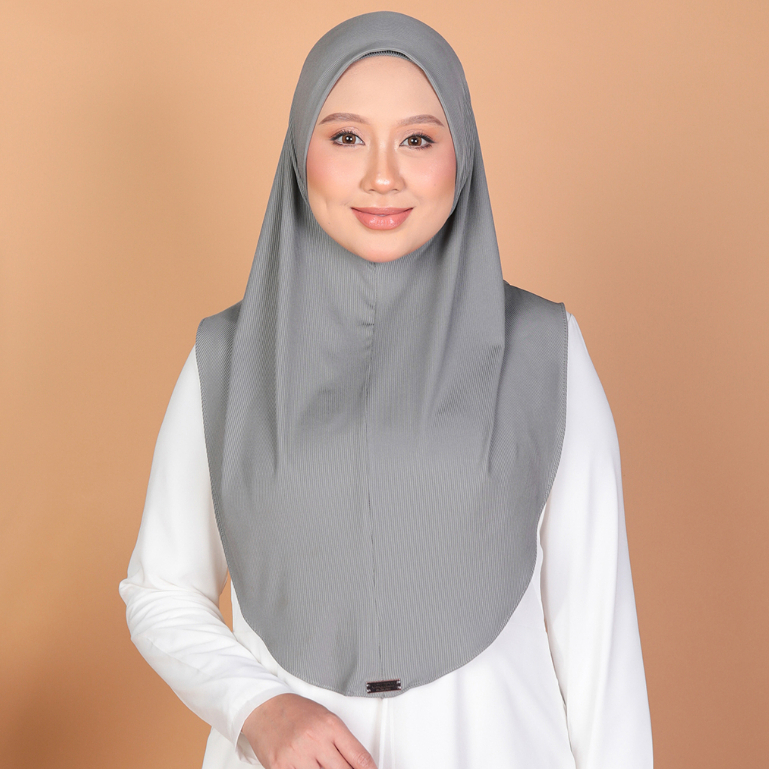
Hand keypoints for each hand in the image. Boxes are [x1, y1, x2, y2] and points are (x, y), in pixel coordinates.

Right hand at [242, 692, 376, 768]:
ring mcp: (297, 755)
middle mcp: (314, 740)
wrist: (264, 707)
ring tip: (326, 768)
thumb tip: (357, 764)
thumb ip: (342, 741)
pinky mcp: (280, 767)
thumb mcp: (325, 718)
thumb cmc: (295, 711)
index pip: (359, 757)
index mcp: (330, 725)